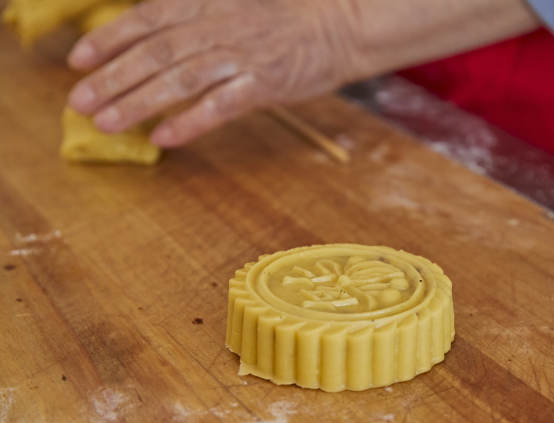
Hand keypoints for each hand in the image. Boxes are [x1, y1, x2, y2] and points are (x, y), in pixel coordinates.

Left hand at [67, 0, 354, 146]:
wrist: (335, 27)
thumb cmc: (280, 21)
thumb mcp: (230, 5)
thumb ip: (191, 16)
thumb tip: (147, 40)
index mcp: (205, 3)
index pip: (146, 18)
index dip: (109, 39)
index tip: (78, 61)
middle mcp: (218, 26)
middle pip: (155, 52)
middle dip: (112, 78)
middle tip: (80, 102)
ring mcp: (241, 56)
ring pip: (179, 79)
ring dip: (138, 101)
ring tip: (107, 123)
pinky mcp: (264, 84)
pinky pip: (219, 105)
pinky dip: (189, 121)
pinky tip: (163, 137)